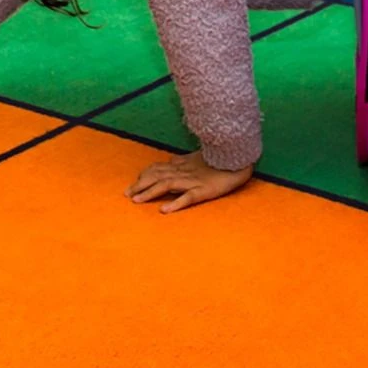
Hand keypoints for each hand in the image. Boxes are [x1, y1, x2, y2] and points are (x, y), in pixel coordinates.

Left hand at [125, 150, 253, 213]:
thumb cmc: (221, 157)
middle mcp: (185, 171)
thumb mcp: (200, 157)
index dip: (144, 175)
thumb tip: (171, 160)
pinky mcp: (205, 191)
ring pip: (167, 185)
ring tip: (137, 201)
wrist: (240, 157)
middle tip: (127, 195)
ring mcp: (194, 181)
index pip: (158, 168)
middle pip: (158, 176)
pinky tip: (164, 210)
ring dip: (151, 192)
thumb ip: (184, 160)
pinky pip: (188, 197)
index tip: (133, 184)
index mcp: (184, 164)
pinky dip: (175, 203)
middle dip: (141, 185)